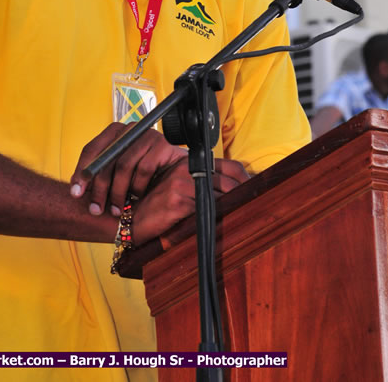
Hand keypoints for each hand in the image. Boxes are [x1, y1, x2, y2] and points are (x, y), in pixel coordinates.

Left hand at [70, 122, 186, 217]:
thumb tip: (75, 188)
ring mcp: (148, 135)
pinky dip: (138, 186)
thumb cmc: (145, 179)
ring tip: (116, 209)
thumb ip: (99, 176)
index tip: (76, 193)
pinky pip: (145, 168)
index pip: (92, 149)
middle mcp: (131, 130)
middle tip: (95, 209)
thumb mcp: (117, 178)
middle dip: (98, 188)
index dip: (82, 172)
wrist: (177, 178)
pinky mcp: (163, 145)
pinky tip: (137, 196)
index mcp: (116, 133)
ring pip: (124, 165)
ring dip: (118, 192)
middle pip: (106, 158)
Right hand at [129, 157, 249, 244]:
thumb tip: (235, 191)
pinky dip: (214, 220)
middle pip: (230, 182)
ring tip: (239, 218)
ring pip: (220, 198)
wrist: (133, 217)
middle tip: (252, 209)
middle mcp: (186, 170)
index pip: (231, 166)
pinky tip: (217, 225)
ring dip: (231, 210)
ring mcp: (181, 185)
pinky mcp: (177, 203)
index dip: (247, 180)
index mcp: (190, 163)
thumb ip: (203, 183)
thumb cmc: (157, 203)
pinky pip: (205, 212)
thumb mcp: (180, 186)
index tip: (254, 193)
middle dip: (244, 197)